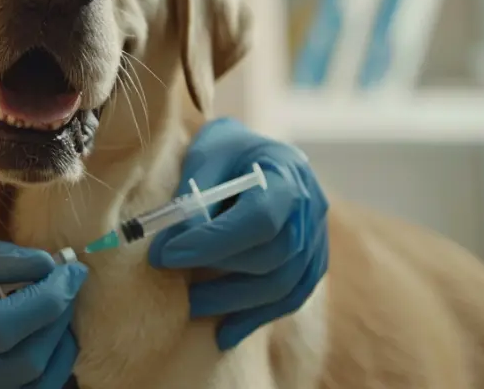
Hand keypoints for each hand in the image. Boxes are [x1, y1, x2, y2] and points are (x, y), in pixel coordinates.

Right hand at [0, 240, 85, 388]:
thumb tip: (46, 263)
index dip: (42, 300)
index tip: (69, 269)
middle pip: (26, 364)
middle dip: (59, 317)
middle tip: (68, 281)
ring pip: (39, 388)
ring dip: (61, 343)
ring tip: (55, 306)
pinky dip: (51, 366)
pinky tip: (43, 335)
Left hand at [147, 117, 328, 350]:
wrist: (258, 154)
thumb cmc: (227, 150)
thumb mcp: (207, 152)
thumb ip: (195, 192)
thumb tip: (176, 237)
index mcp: (287, 175)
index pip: (259, 220)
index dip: (211, 242)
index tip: (165, 253)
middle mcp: (312, 210)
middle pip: (273, 257)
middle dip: (218, 274)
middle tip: (169, 277)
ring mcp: (318, 239)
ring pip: (282, 286)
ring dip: (232, 303)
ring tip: (190, 306)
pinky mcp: (312, 263)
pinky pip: (289, 298)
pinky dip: (255, 317)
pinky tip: (224, 333)